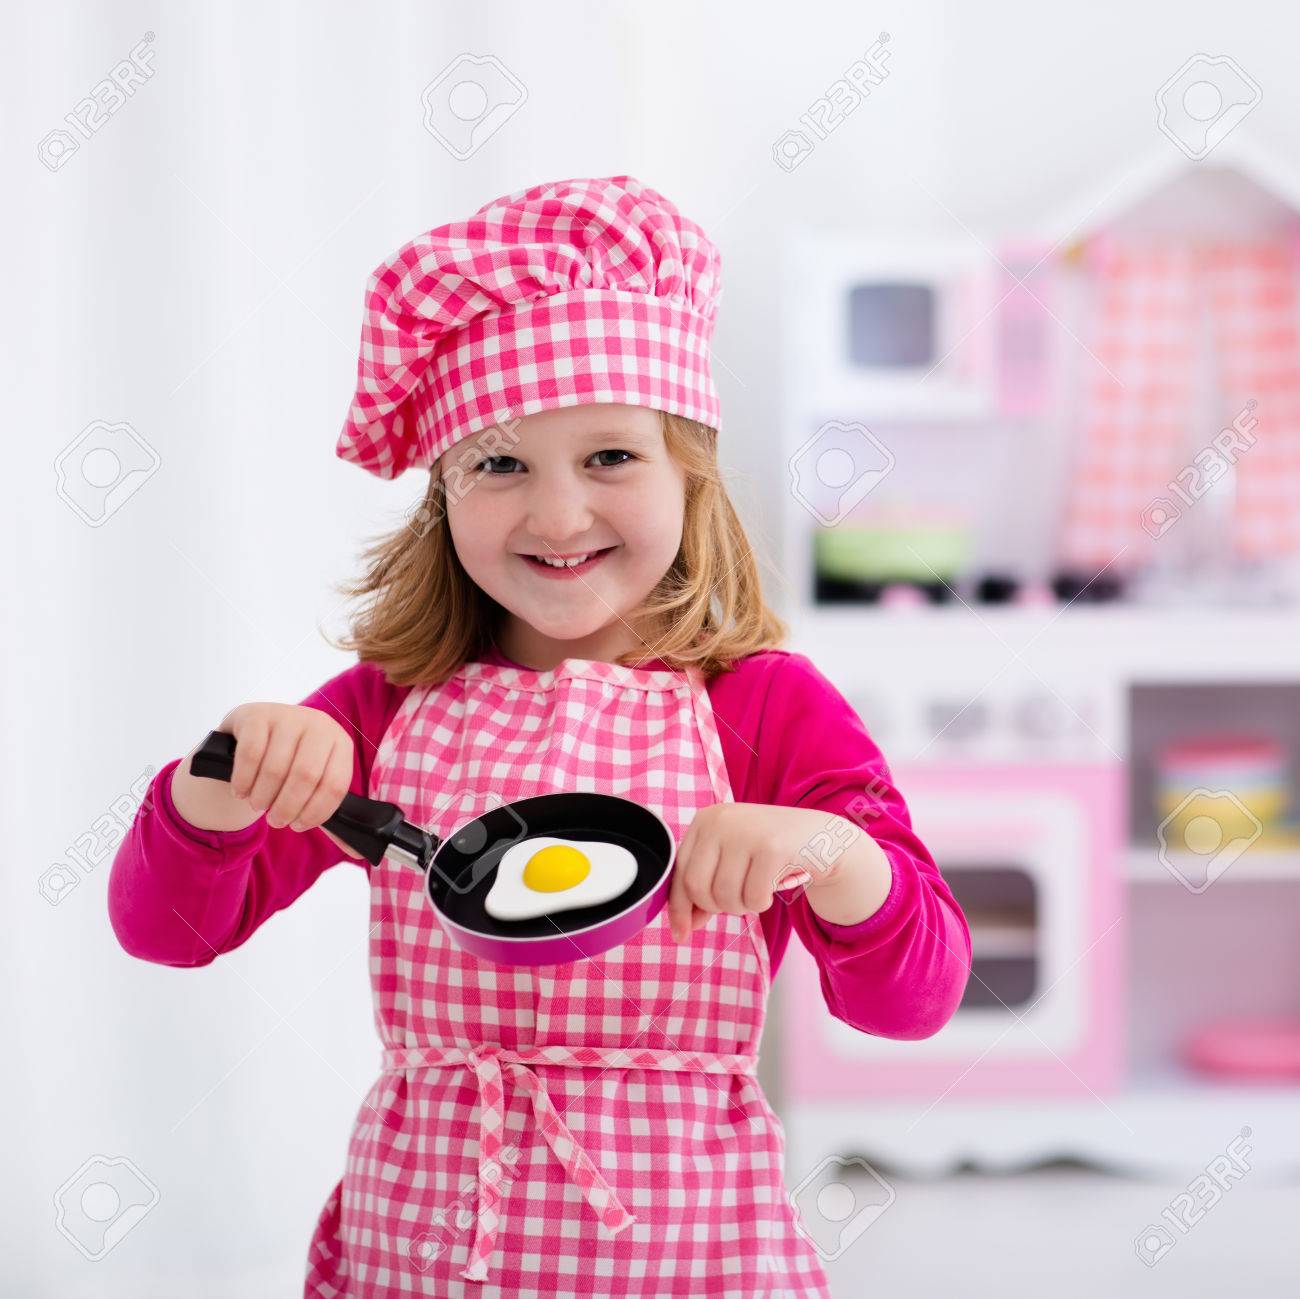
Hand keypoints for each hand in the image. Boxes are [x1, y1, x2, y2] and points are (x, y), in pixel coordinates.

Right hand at [195, 702, 361, 856]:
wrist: (253, 734)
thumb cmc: (289, 765)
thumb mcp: (312, 785)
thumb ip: (330, 816)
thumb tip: (356, 852)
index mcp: (339, 743)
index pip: (335, 785)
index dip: (316, 812)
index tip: (299, 825)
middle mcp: (318, 724)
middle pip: (305, 776)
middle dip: (287, 807)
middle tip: (276, 820)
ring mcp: (287, 716)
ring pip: (276, 767)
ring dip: (263, 796)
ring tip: (259, 803)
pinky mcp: (256, 715)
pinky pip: (250, 754)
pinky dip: (244, 780)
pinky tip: (241, 790)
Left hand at [666, 802, 852, 943]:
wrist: (822, 836)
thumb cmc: (770, 851)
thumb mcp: (731, 859)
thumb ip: (705, 887)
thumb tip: (683, 928)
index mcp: (705, 820)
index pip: (679, 873)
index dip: (679, 909)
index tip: (682, 934)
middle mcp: (721, 821)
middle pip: (697, 887)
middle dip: (716, 907)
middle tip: (738, 901)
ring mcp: (746, 832)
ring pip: (725, 896)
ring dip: (742, 907)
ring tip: (757, 890)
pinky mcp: (773, 848)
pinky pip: (754, 898)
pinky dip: (762, 903)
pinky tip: (773, 886)